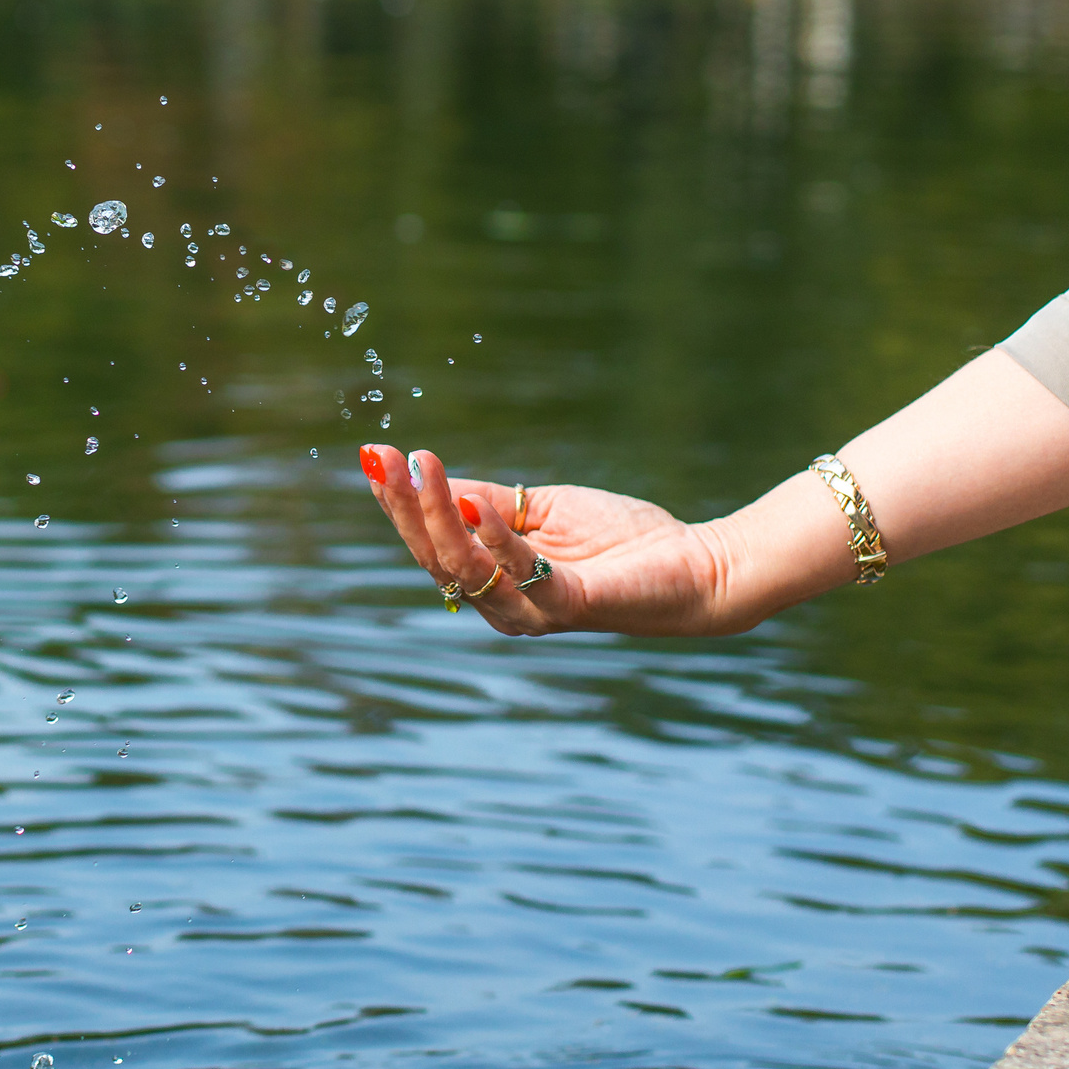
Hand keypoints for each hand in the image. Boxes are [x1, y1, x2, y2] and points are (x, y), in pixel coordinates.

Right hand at [357, 445, 732, 635]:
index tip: (375, 457)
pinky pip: (518, 574)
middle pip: (435, 557)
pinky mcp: (566, 607)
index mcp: (493, 581)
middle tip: (383, 459)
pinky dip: (495, 537)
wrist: (694, 565)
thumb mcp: (541, 507)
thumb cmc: (620, 538)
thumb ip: (488, 500)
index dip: (400, 503)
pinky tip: (474, 503)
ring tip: (422, 467)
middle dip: (404, 506)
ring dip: (436, 516)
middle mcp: (501, 605)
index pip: (431, 544)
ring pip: (464, 567)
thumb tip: (429, 479)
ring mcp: (530, 611)